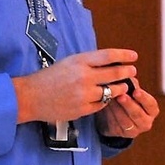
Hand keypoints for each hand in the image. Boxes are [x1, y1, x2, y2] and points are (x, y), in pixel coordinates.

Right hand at [13, 48, 138, 123]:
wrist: (31, 96)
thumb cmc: (50, 77)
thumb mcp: (69, 62)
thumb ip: (88, 62)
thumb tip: (111, 62)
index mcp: (79, 61)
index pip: (108, 56)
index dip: (124, 55)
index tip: (134, 56)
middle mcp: (84, 77)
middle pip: (114, 74)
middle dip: (127, 72)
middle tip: (132, 72)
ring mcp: (84, 94)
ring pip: (111, 91)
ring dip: (120, 89)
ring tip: (123, 86)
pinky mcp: (82, 109)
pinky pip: (101, 105)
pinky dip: (105, 100)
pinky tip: (105, 97)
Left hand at [95, 77, 159, 138]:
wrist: (113, 114)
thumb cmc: (125, 98)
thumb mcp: (129, 90)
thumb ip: (131, 84)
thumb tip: (127, 76)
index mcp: (152, 109)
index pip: (151, 104)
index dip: (144, 98)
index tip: (136, 91)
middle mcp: (146, 122)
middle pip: (138, 114)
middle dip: (128, 105)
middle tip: (121, 96)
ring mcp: (135, 130)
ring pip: (125, 121)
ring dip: (117, 110)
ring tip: (110, 99)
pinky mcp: (122, 135)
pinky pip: (115, 126)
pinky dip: (110, 117)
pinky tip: (105, 108)